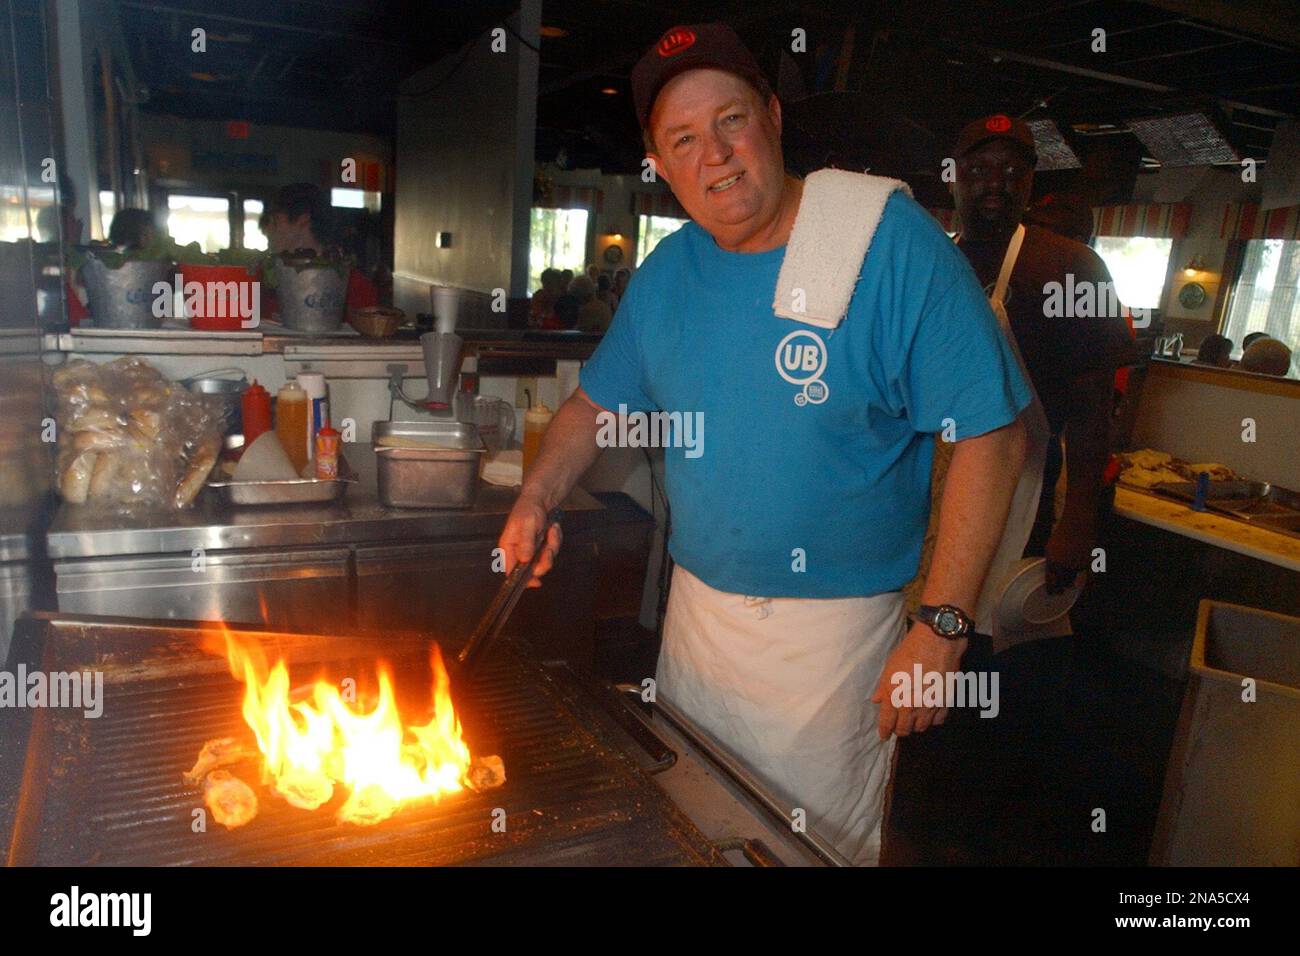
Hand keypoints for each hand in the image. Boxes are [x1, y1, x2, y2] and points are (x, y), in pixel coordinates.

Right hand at [497, 494, 562, 587]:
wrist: (541, 499)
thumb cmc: (528, 509)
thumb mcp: (526, 523)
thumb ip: (525, 542)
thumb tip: (524, 559)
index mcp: (508, 547)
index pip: (511, 571)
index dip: (523, 580)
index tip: (536, 581)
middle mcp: (519, 552)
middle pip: (532, 569)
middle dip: (545, 560)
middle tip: (549, 548)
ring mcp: (531, 550)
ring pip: (545, 560)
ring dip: (552, 545)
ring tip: (552, 529)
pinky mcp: (542, 547)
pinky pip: (552, 551)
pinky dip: (555, 540)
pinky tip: (553, 528)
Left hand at [870, 621, 966, 739]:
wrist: (937, 643)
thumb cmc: (909, 652)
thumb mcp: (889, 668)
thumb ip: (883, 687)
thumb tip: (877, 700)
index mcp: (894, 698)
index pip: (887, 723)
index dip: (884, 731)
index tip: (884, 736)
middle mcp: (911, 706)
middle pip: (905, 729)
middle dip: (900, 730)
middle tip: (898, 728)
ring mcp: (930, 706)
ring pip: (922, 727)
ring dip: (916, 726)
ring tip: (913, 721)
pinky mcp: (945, 702)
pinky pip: (938, 720)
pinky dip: (933, 720)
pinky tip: (929, 715)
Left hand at [1044, 523, 1090, 594]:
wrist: (1077, 526)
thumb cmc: (1062, 536)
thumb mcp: (1051, 548)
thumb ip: (1052, 561)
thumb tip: (1053, 574)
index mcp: (1052, 561)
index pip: (1051, 580)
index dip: (1051, 589)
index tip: (1051, 594)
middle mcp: (1063, 565)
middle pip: (1062, 583)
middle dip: (1061, 589)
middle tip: (1061, 593)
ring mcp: (1075, 565)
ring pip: (1073, 579)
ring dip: (1071, 583)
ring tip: (1069, 586)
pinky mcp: (1086, 563)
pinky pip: (1082, 574)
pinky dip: (1081, 576)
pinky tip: (1080, 580)